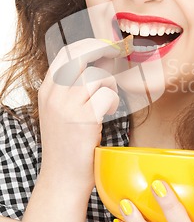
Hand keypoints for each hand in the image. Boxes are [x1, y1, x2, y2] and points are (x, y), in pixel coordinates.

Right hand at [38, 38, 120, 192]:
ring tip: (108, 102)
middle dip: (102, 48)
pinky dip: (114, 102)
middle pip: (79, 54)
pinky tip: (109, 114)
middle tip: (117, 52)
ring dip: (110, 85)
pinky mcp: (84, 120)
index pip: (66, 53)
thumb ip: (73, 88)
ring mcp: (67, 107)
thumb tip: (100, 61)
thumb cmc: (68, 145)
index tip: (106, 45)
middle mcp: (54, 95)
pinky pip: (108, 95)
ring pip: (97, 76)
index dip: (89, 43)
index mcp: (47, 91)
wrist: (63, 179)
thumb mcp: (60, 111)